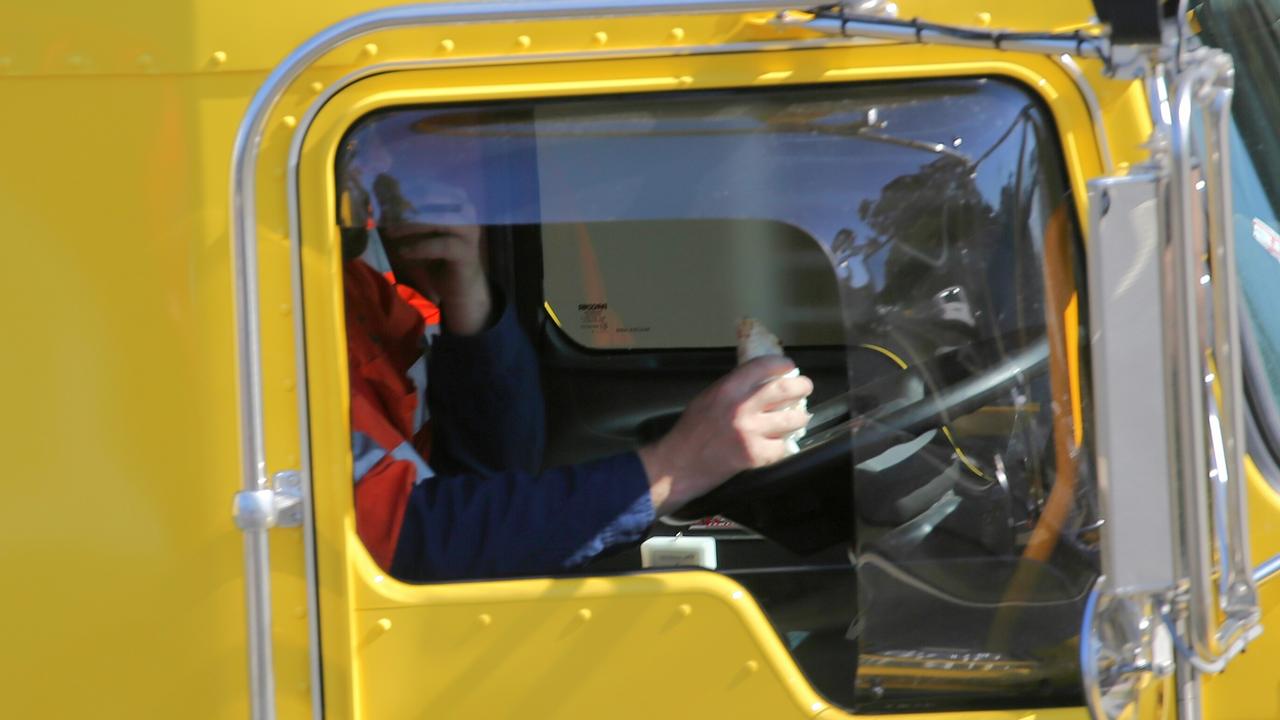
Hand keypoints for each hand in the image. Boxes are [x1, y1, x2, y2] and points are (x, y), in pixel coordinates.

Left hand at [374, 175, 491, 334]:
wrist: (459, 288)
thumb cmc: (436, 257)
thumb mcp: (417, 233)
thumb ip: (404, 215)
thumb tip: (379, 196)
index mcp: (455, 200)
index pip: (428, 186)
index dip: (404, 188)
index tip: (380, 191)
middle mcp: (466, 211)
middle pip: (434, 199)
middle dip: (405, 205)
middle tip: (383, 213)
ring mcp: (469, 231)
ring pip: (438, 220)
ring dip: (411, 225)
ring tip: (390, 231)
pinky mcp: (467, 252)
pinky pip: (441, 245)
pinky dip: (420, 248)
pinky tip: (404, 252)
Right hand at [638, 356, 813, 514]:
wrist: (678, 465)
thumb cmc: (691, 430)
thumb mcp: (709, 397)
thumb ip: (734, 388)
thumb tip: (763, 380)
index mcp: (728, 388)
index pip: (764, 366)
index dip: (782, 364)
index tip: (789, 367)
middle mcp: (741, 407)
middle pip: (785, 389)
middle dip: (802, 386)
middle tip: (805, 388)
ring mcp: (750, 432)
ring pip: (792, 419)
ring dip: (800, 417)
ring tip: (799, 417)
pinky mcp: (755, 455)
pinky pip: (783, 447)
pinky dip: (785, 445)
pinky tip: (783, 443)